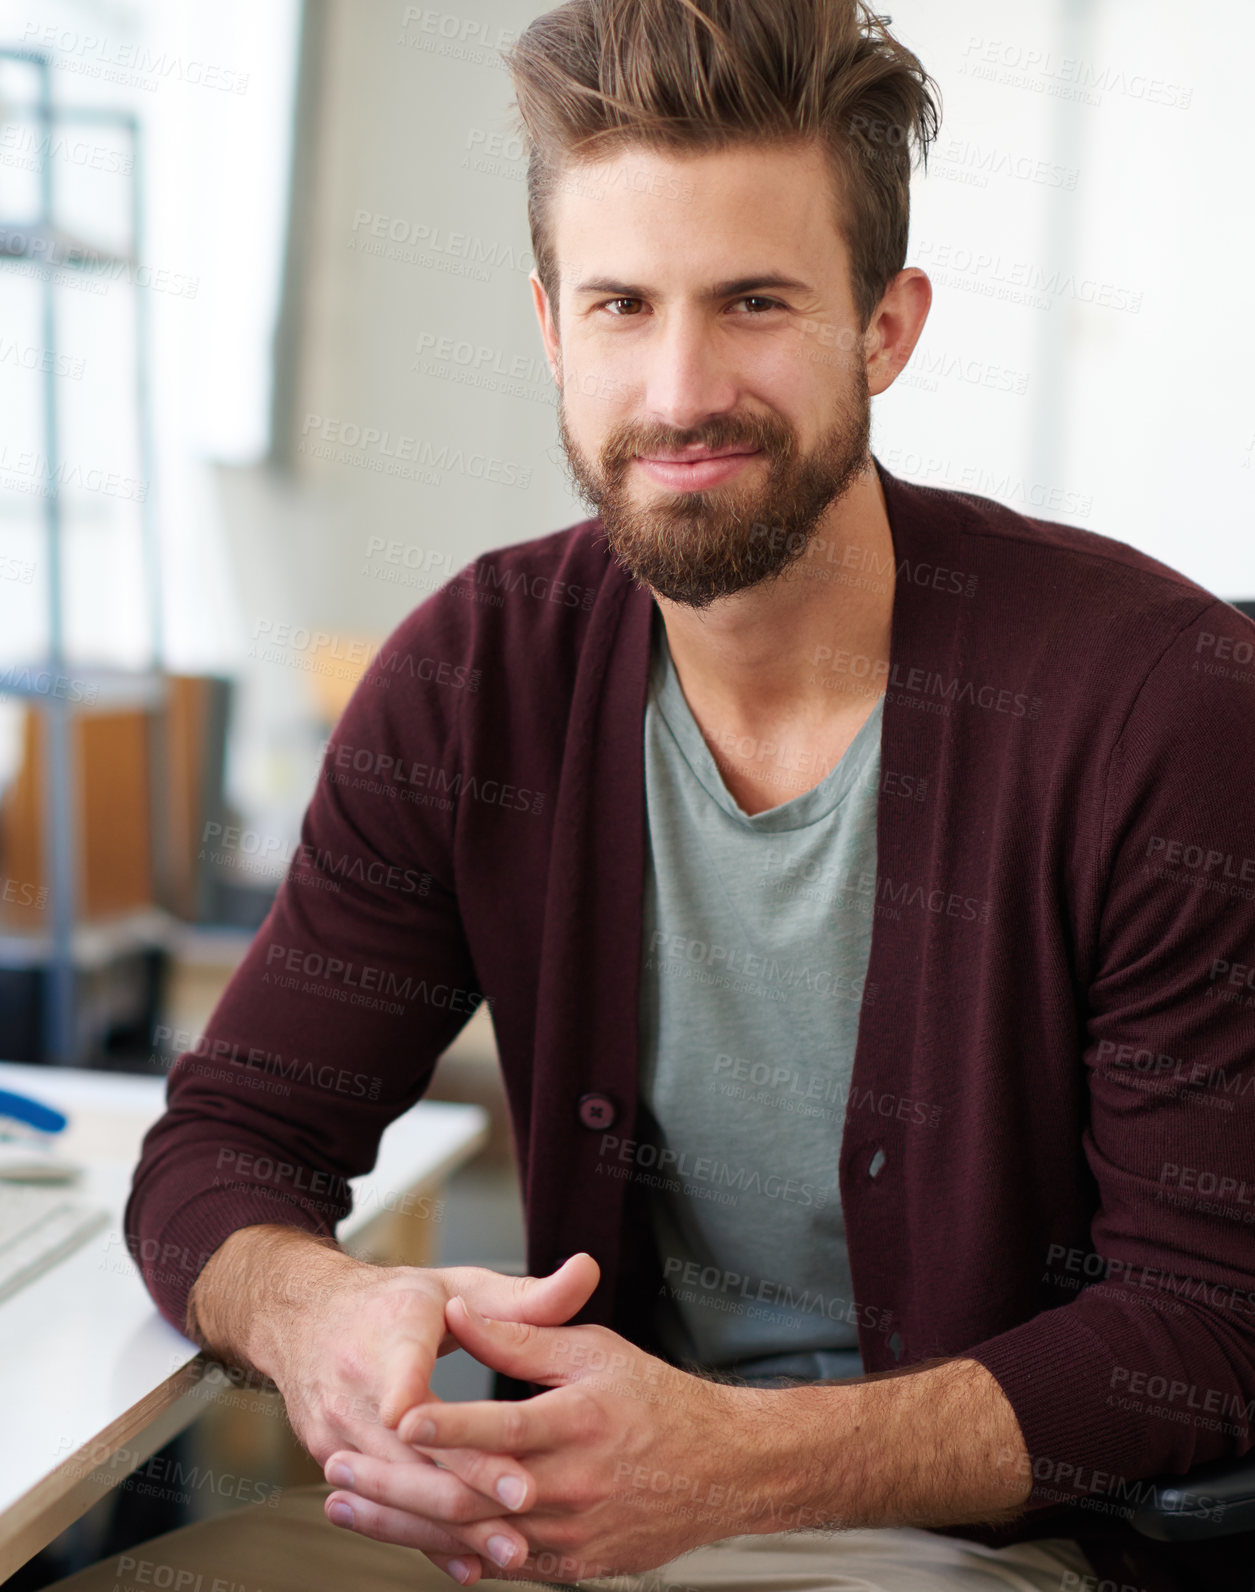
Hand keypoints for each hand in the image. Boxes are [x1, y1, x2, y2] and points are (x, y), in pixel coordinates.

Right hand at [190, 1226, 600, 1581]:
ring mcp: (338, 1431)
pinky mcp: (333, 1459)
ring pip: (402, 1490)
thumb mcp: (456, 1284)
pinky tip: (468, 1565)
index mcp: (390, 1334)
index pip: (423, 1385)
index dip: (460, 1428)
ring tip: (512, 1550)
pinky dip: (427, 1539)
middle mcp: (356, 1388)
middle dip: (472, 1487)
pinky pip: (386, 1508)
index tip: (505, 1458)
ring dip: (454, 1526)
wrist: (305, 1319)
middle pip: (416, 1452)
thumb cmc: (393, 1303)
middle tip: (528, 1510)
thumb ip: (523, 1296)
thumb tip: (588, 1271)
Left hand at [325, 1297, 787, 1582]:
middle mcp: (574, 1486)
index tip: (398, 1413)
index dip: (448, 1423)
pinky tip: (402, 1538)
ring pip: (474, 1538)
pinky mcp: (573, 1567)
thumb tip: (460, 1315)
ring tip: (348, 1505)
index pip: (502, 1427)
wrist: (720, 1470)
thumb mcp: (593, 1351)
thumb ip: (521, 1337)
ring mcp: (573, 1535)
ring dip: (405, 1525)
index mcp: (581, 1422)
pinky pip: (501, 1565)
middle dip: (397, 1485)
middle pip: (473, 1494)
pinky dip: (449, 1554)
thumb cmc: (656, 1400)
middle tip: (338, 1470)